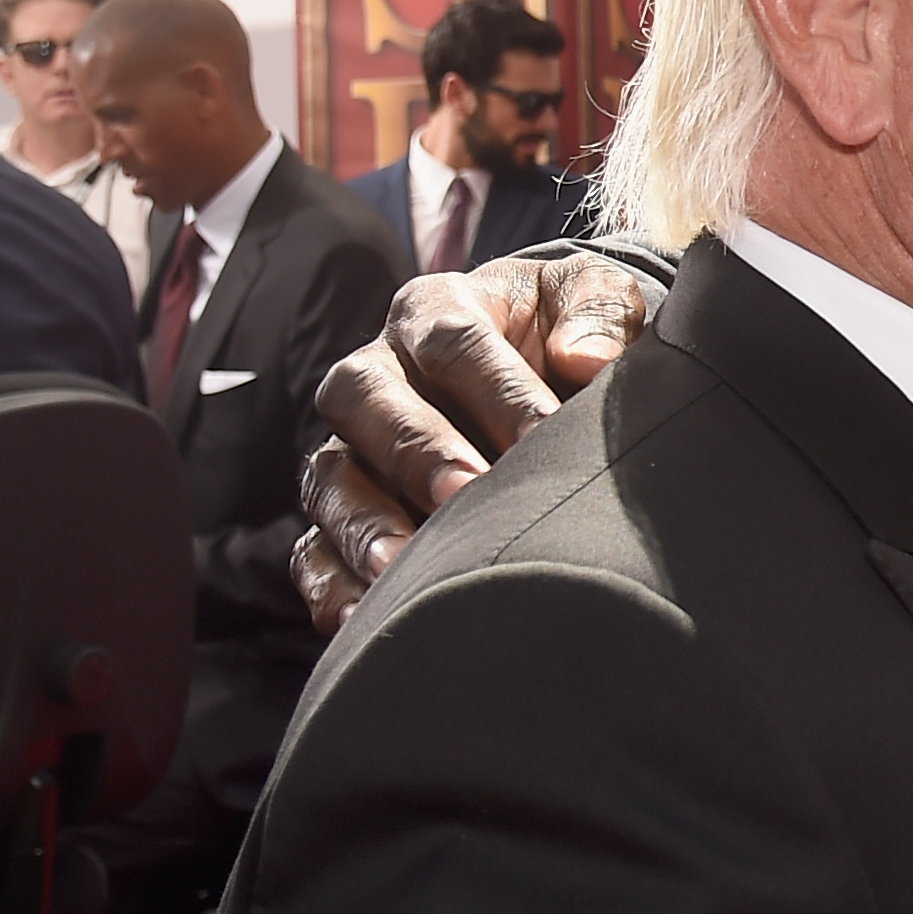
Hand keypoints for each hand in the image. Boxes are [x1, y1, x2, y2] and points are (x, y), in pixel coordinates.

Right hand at [289, 255, 656, 628]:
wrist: (541, 362)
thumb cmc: (565, 331)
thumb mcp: (589, 297)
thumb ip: (598, 314)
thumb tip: (589, 360)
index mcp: (437, 310)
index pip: (455, 343)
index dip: (498, 389)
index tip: (544, 433)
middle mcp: (379, 372)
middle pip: (370, 400)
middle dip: (417, 449)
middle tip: (466, 494)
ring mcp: (351, 445)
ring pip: (331, 477)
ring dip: (362, 522)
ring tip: (400, 567)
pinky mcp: (340, 511)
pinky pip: (314, 547)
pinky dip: (330, 582)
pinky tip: (358, 616)